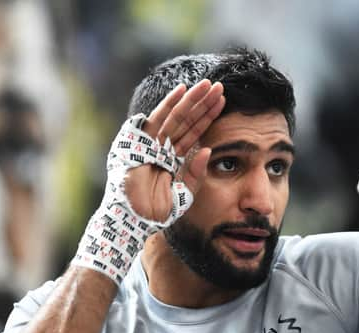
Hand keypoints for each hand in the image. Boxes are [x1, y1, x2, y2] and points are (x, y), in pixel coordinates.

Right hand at [124, 79, 224, 221]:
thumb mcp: (184, 193)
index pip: (193, 133)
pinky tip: (183, 89)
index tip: (222, 103)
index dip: (207, 118)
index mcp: (172, 158)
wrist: (136, 220)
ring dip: (192, 99)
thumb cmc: (157, 212)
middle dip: (203, 104)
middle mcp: (163, 147)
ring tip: (209, 85)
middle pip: (187, 121)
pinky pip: (157, 119)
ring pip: (176, 116)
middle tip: (219, 87)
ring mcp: (151, 143)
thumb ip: (196, 173)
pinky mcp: (140, 142)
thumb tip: (207, 150)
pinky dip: (169, 103)